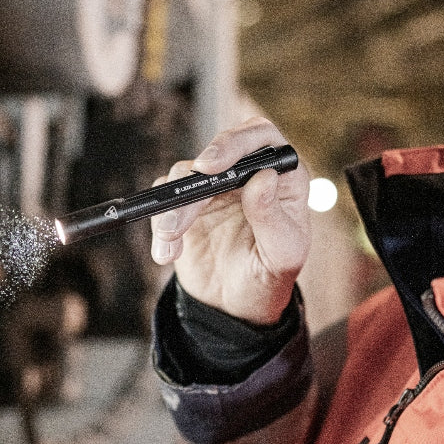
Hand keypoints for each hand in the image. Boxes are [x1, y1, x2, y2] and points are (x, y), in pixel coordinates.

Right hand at [150, 117, 310, 323]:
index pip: (261, 137)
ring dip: (174, 207)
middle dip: (196, 174)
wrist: (237, 306)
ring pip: (184, 175)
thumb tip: (263, 178)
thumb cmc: (270, 277)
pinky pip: (164, 202)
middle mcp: (246, 173)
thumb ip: (273, 218)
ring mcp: (214, 187)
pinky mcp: (185, 204)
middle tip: (184, 196)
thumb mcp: (282, 256)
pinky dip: (160, 226)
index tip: (211, 165)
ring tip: (172, 240)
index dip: (235, 142)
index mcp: (281, 177)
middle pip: (217, 149)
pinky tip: (167, 253)